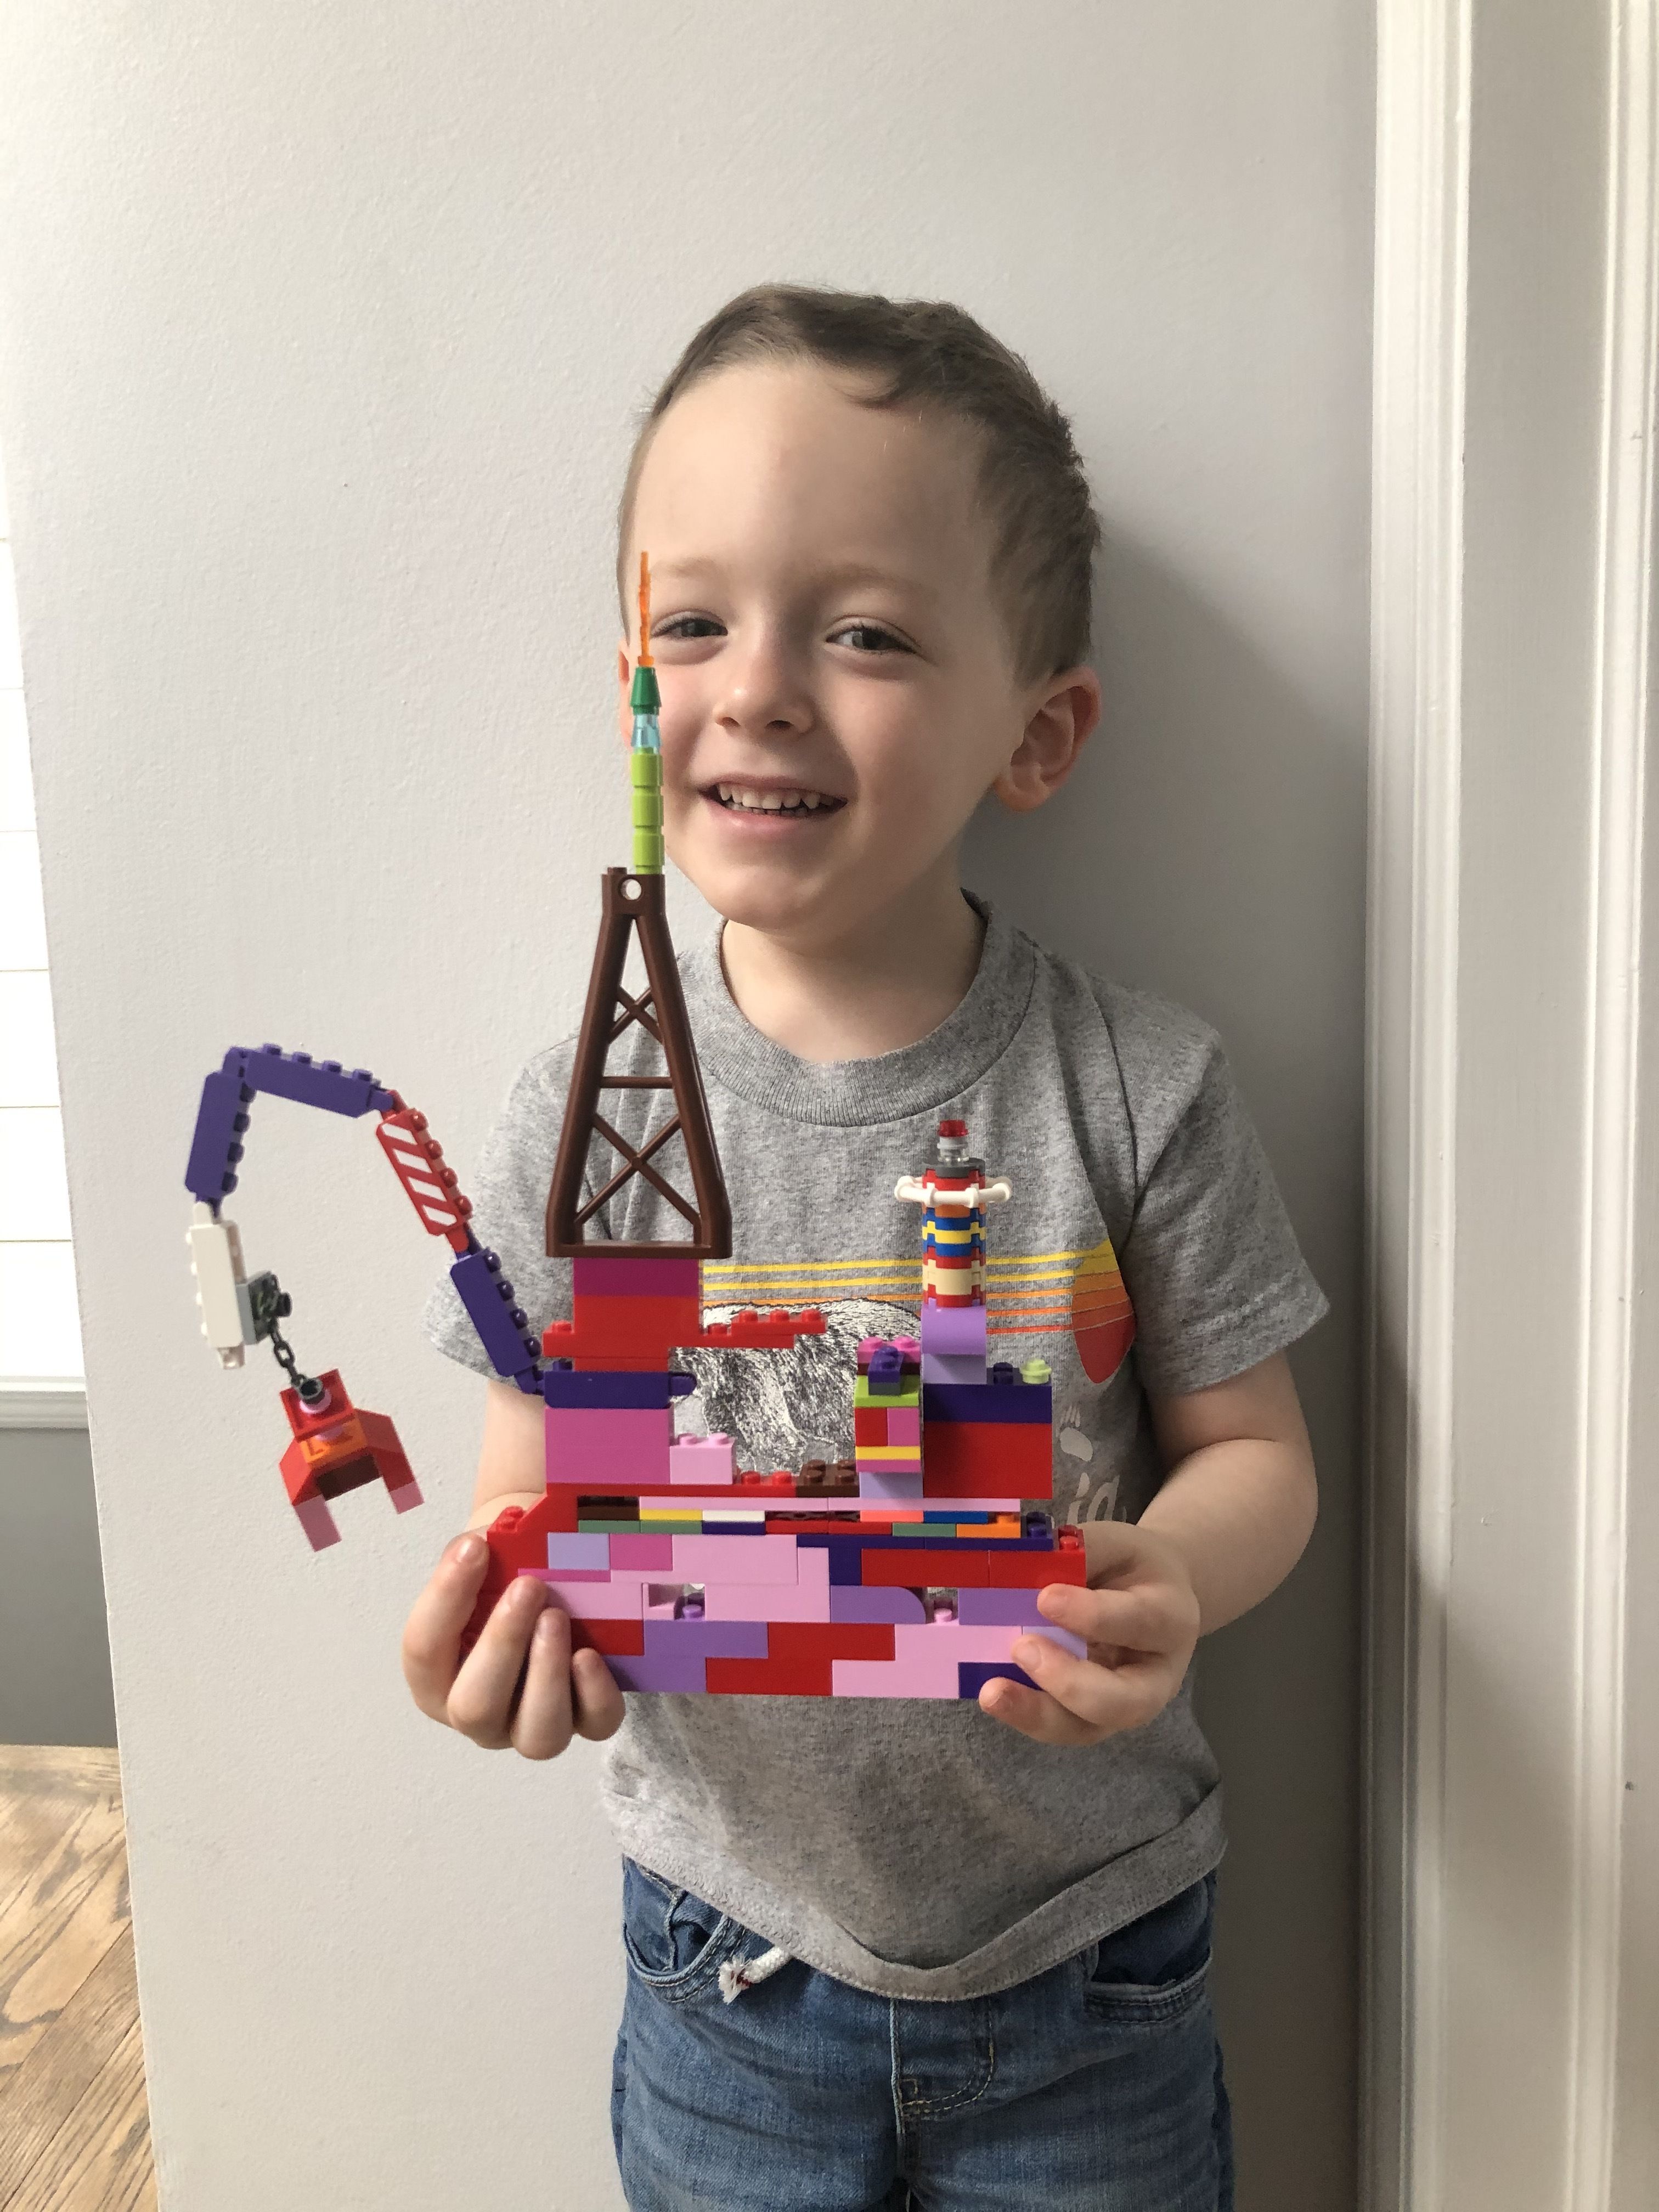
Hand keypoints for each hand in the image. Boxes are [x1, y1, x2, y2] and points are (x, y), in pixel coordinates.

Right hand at [401, 1532, 624, 1757]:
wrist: (546, 1586)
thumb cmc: (500, 1577)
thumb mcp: (481, 1560)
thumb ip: (473, 1553)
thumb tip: (482, 1545)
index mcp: (437, 1676)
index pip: (424, 1651)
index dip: (445, 1598)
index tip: (474, 1549)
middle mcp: (479, 1714)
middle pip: (475, 1707)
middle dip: (502, 1644)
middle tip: (528, 1586)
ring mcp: (531, 1726)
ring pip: (536, 1736)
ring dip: (546, 1674)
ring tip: (556, 1617)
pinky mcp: (585, 1721)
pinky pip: (595, 1726)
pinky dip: (595, 1693)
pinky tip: (590, 1654)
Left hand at [979, 1521, 1200, 1745]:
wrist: (1155, 1595)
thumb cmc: (1131, 1566)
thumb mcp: (1115, 1544)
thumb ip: (1079, 1553)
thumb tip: (1023, 1564)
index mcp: (1171, 1617)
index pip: (1138, 1622)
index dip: (1092, 1615)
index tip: (1045, 1598)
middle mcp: (1158, 1675)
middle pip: (1126, 1701)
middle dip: (1069, 1682)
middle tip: (1021, 1649)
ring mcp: (1127, 1705)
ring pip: (1090, 1728)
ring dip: (1038, 1714)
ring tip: (993, 1693)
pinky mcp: (1096, 1718)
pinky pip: (1063, 1726)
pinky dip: (1027, 1713)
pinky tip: (997, 1695)